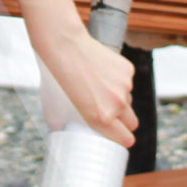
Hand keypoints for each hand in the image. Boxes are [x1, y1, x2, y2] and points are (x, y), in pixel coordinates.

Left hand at [33, 27, 137, 146]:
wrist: (64, 47)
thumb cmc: (55, 79)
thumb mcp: (54, 111)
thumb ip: (65, 127)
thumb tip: (64, 134)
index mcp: (102, 118)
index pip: (126, 139)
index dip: (123, 139)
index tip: (120, 137)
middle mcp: (117, 104)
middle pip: (132, 123)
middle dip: (125, 123)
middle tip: (111, 116)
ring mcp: (124, 86)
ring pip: (128, 99)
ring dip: (118, 98)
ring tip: (97, 87)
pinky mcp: (127, 70)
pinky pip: (126, 81)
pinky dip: (117, 80)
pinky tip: (100, 72)